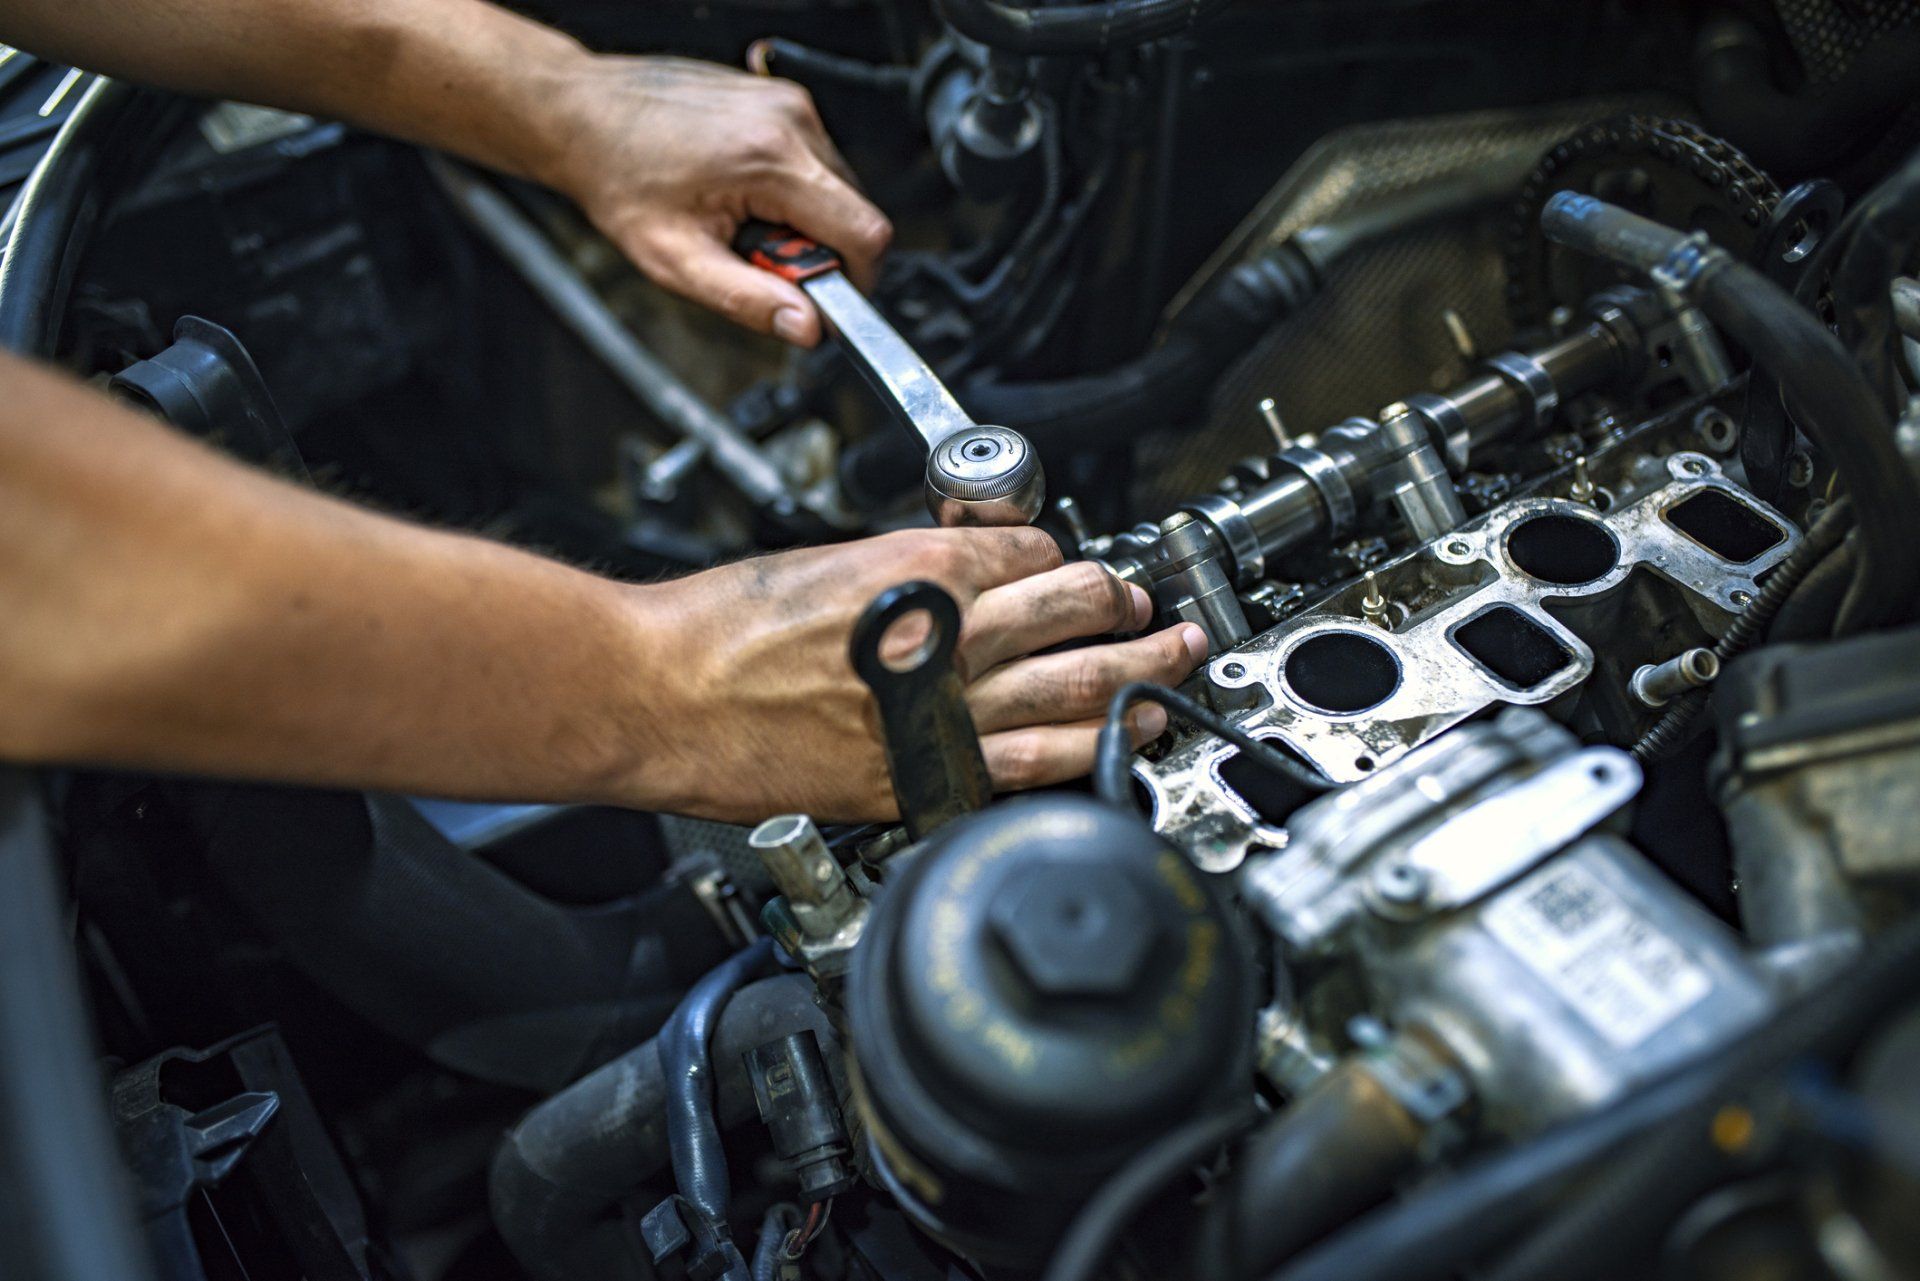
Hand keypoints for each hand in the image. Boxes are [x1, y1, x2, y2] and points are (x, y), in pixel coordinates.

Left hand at [537, 54, 890, 345]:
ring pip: (837, 187)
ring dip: (803, 219)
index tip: (819, 295)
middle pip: (855, 211)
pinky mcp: (781, 99)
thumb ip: (748, 300)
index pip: (865, 233)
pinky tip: (741, 191)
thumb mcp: (676, 260)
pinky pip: (815, 161)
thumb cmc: (619, 179)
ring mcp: (788, 103)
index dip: (855, 279)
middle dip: (818, 249)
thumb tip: (808, 328)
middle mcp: (791, 120)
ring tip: (742, 218)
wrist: (585, 116)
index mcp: (772, 159)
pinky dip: (790, 189)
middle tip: (756, 255)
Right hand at [628, 528, 1208, 822]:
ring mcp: (943, 714)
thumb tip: (962, 574)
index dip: (1063, 557)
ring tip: (1170, 671)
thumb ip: (908, 568)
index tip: (1075, 571)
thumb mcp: (828, 561)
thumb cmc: (720, 627)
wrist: (659, 693)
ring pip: (1079, 691)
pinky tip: (1117, 745)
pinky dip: (1084, 753)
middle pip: (1080, 612)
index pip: (1036, 553)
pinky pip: (1028, 767)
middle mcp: (950, 637)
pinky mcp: (919, 778)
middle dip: (1130, 609)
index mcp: (926, 567)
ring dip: (1139, 678)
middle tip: (1155, 612)